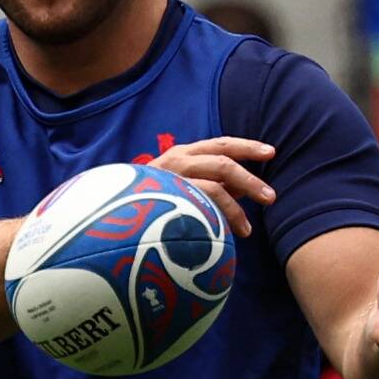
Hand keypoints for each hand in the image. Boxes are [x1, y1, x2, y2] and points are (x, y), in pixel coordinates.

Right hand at [146, 136, 276, 236]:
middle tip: (270, 198)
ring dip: (236, 207)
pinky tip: (227, 233)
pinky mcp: (162, 195)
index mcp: (184, 153)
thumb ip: (212, 185)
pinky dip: (217, 217)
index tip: (271, 152)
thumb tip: (244, 190)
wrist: (106, 212)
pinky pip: (198, 202)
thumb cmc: (148, 199)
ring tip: (248, 230)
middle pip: (223, 160)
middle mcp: (177, 159)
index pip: (221, 144)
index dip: (247, 147)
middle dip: (250, 179)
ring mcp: (169, 176)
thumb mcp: (183, 185)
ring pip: (213, 183)